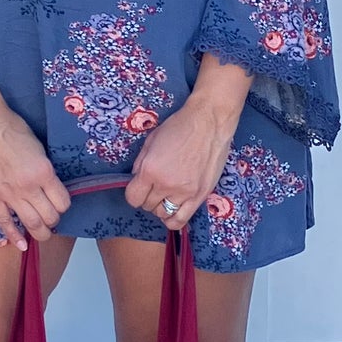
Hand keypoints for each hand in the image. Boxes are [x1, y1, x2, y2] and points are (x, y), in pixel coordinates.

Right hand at [0, 49, 68, 249]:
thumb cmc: (12, 128)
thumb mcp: (39, 148)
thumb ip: (45, 170)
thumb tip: (50, 188)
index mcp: (44, 172)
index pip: (63, 203)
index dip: (63, 206)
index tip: (59, 205)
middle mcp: (28, 187)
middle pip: (49, 217)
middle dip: (53, 221)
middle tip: (51, 219)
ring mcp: (8, 194)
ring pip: (31, 225)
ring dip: (40, 233)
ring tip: (41, 233)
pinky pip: (4, 223)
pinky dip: (14, 237)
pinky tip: (21, 245)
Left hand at [125, 57, 251, 228]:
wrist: (209, 122)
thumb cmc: (179, 127)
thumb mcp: (151, 141)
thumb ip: (140, 164)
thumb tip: (136, 180)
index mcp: (150, 170)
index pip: (133, 198)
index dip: (133, 193)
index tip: (139, 187)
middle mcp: (166, 185)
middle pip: (147, 206)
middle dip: (147, 198)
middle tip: (154, 187)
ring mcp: (185, 192)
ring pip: (163, 214)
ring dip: (160, 207)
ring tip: (165, 196)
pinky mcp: (200, 196)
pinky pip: (182, 220)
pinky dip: (173, 219)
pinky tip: (173, 211)